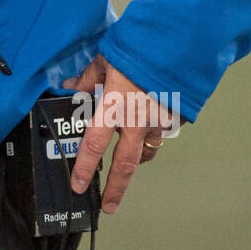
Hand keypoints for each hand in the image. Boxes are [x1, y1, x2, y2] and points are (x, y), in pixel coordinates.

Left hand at [62, 54, 183, 214]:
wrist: (180, 42)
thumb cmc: (139, 47)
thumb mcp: (106, 59)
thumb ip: (89, 78)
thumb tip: (70, 86)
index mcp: (115, 106)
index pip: (94, 144)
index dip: (84, 168)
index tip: (78, 185)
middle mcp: (138, 120)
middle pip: (125, 165)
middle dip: (116, 189)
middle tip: (108, 206)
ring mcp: (160, 122)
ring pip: (145, 151)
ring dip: (135, 159)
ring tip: (126, 164)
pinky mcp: (177, 118)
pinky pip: (160, 134)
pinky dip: (151, 134)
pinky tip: (147, 125)